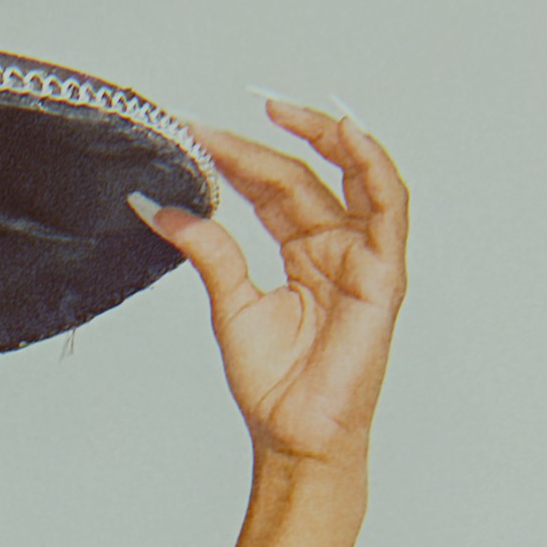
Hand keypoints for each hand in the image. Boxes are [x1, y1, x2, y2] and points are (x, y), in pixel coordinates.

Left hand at [136, 98, 408, 471]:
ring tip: (282, 111)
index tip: (194, 138)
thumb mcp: (229, 302)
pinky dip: (373, 166)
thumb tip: (157, 207)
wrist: (293, 435)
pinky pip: (389, 208)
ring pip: (356, 178)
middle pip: (304, 178)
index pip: (273, 189)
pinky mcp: (384, 274)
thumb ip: (206, 248)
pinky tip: (347, 134)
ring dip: (326, 137)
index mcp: (304, 253)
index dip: (237, 159)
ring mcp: (364, 258)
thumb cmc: (274, 384)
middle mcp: (337, 248)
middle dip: (261, 146)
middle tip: (214, 129)